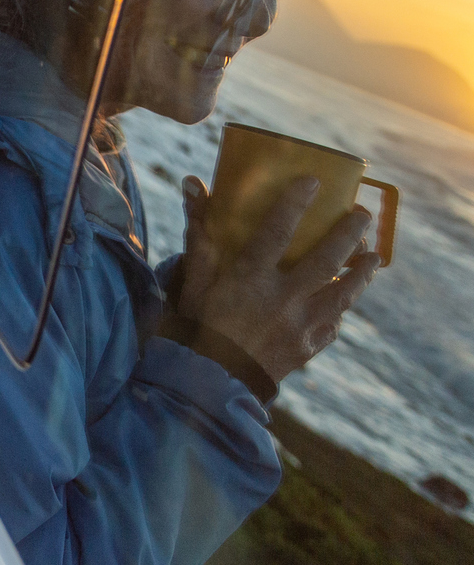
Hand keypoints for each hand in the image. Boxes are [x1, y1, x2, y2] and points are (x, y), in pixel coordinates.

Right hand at [177, 174, 381, 381]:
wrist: (211, 383)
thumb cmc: (198, 324)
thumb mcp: (194, 279)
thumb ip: (200, 232)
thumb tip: (192, 183)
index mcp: (248, 280)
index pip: (275, 233)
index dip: (294, 205)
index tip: (313, 181)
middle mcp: (280, 300)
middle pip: (325, 260)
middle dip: (348, 233)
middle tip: (363, 212)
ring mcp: (300, 326)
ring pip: (343, 292)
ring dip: (362, 271)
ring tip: (373, 253)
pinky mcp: (310, 346)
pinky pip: (335, 321)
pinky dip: (342, 304)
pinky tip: (347, 293)